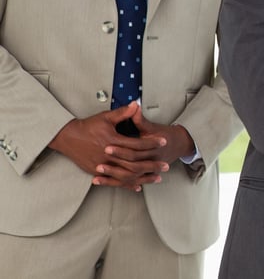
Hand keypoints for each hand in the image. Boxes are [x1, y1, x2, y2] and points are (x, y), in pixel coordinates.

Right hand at [48, 102, 164, 190]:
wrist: (68, 137)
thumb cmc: (88, 126)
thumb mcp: (106, 117)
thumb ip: (123, 113)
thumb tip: (136, 104)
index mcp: (113, 140)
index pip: (137, 143)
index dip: (152, 142)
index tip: (164, 142)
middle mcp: (109, 155)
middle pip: (135, 162)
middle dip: (152, 164)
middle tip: (166, 166)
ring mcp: (102, 165)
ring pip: (127, 175)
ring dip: (143, 177)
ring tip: (158, 178)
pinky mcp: (97, 171)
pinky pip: (115, 181)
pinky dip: (127, 184)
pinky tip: (138, 187)